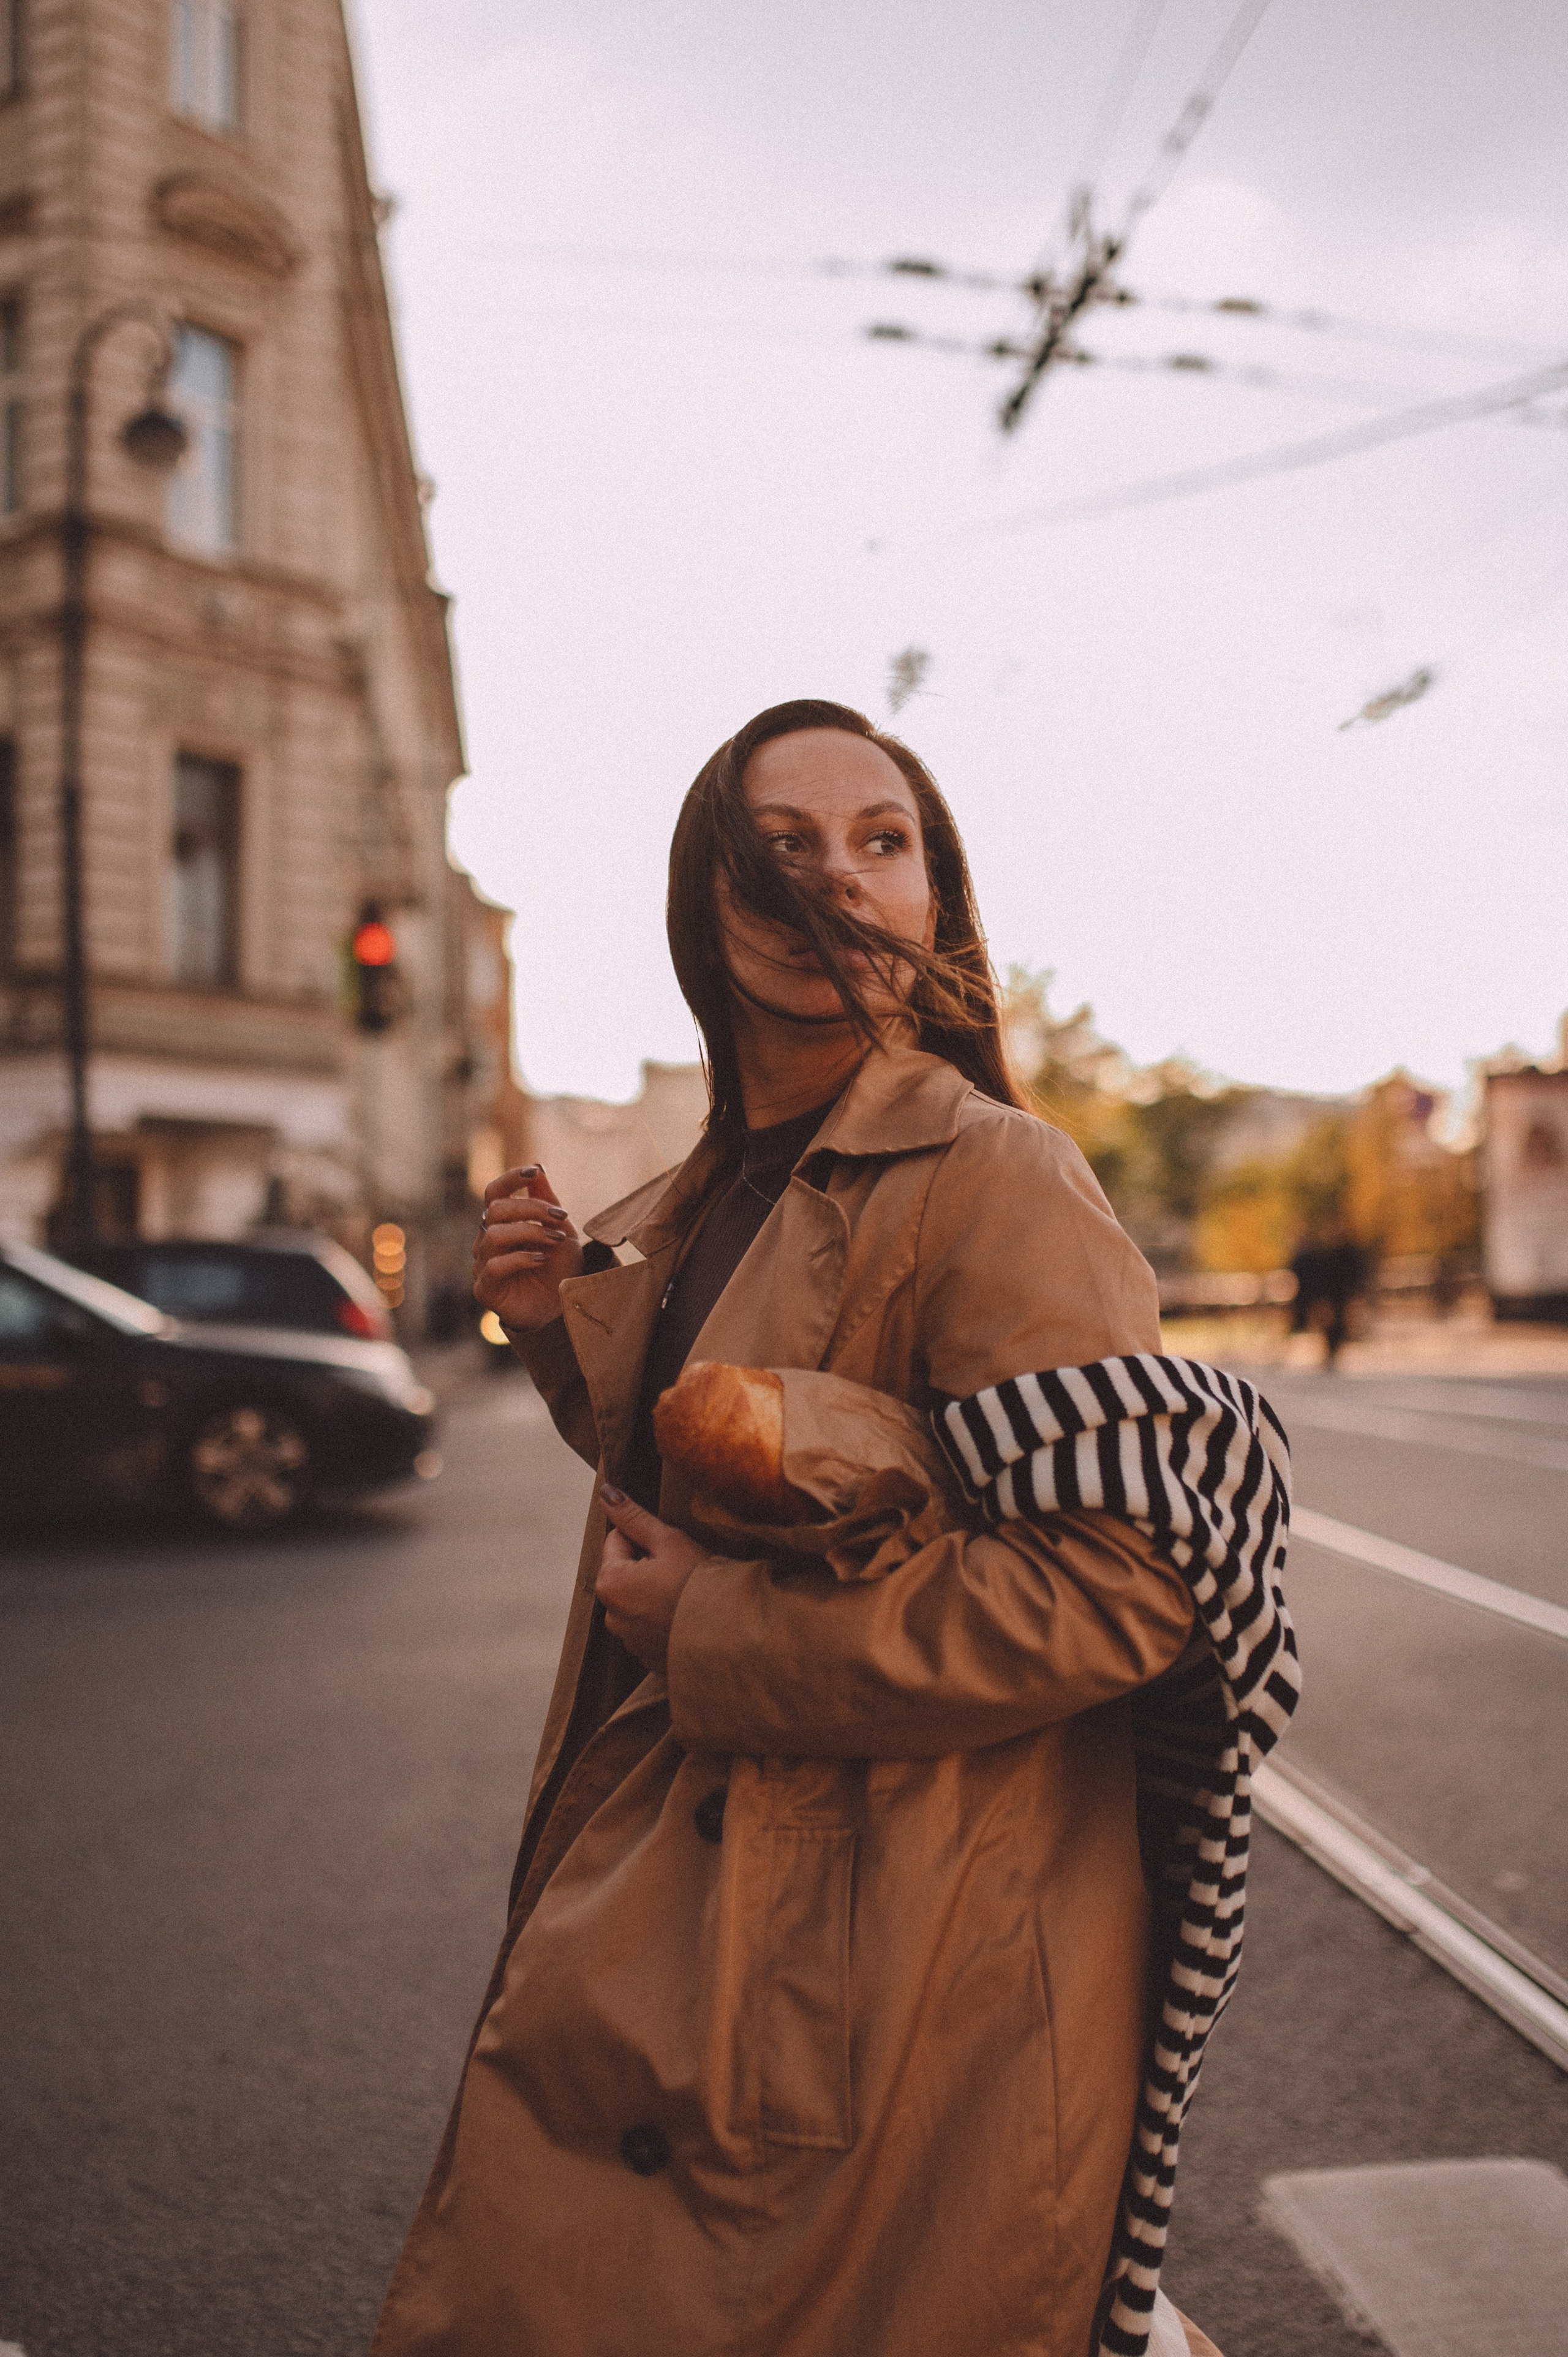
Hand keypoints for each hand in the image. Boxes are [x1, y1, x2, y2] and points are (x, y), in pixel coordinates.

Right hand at [473, 1165, 584, 1331]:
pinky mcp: (485, 1288)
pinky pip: (495, 1265)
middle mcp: (487, 1240)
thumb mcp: (560, 1230)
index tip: (534, 1171)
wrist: (560, 1309)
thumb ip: (546, 1200)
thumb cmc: (558, 1269)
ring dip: (529, 1231)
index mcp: (502, 1223)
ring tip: (556, 1239)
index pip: (494, 1192)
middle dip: (531, 1208)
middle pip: (495, 1209)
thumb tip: (538, 1167)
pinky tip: (542, 1260)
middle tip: (560, 1216)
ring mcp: (483, 1264)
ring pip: (494, 1234)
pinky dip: (522, 1258)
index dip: (510, 1179)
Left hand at [595, 1487, 707, 1673]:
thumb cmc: (699, 1582)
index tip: (670, 1549)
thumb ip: (633, 1517)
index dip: (646, 1538)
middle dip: (647, 1568)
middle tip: (681, 1571)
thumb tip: (606, 1492)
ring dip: (655, 1595)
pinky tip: (687, 1617)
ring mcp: (630, 1640)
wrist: (731, 1636)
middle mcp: (612, 1615)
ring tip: (686, 1595)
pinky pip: (651, 1629)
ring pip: (638, 1602)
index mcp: (610, 1582)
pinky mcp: (648, 1657)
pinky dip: (664, 1621)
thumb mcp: (668, 1540)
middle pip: (626, 1574)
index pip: (617, 1540)